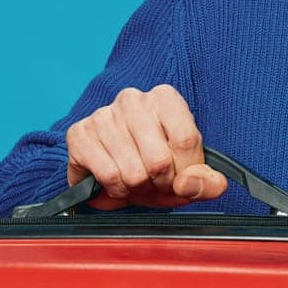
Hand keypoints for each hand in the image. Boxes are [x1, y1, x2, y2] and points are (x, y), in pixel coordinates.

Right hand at [65, 85, 226, 208]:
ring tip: (135, 180)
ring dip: (137, 188)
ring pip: (132, 172)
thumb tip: (200, 185)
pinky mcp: (79, 134)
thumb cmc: (155, 165)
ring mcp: (104, 114)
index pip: (186, 140)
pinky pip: (108, 176)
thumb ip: (208, 181)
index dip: (185, 172)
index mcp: (166, 98)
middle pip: (159, 160)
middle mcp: (133, 99)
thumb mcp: (189, 173)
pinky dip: (116, 189)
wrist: (113, 171)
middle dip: (160, 183)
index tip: (180, 179)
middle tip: (155, 181)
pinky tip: (116, 181)